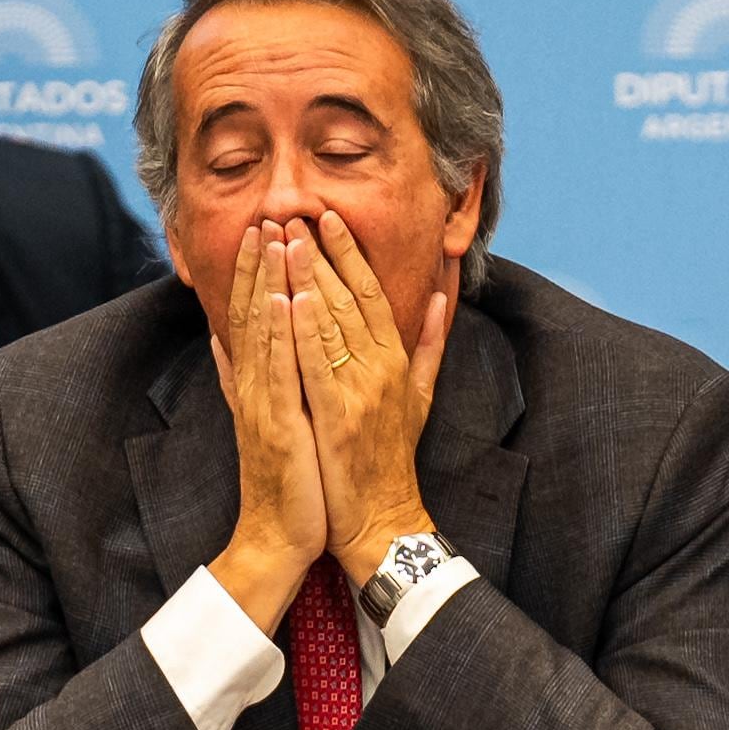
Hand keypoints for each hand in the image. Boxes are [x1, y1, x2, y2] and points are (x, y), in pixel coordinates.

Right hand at [206, 219, 327, 629]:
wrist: (277, 540)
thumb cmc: (284, 483)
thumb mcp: (263, 422)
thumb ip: (242, 379)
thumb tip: (222, 340)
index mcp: (254, 385)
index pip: (251, 317)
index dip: (253, 272)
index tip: (261, 228)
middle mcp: (252, 389)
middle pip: (251, 315)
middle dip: (257, 264)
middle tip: (264, 215)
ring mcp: (261, 406)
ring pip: (261, 333)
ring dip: (265, 283)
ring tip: (272, 238)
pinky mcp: (276, 427)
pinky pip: (277, 372)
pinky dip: (277, 334)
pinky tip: (281, 300)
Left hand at [284, 210, 450, 586]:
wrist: (382, 519)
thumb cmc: (393, 459)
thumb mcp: (421, 395)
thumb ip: (433, 342)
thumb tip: (443, 294)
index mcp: (397, 360)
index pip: (374, 293)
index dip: (350, 253)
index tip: (328, 218)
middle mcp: (383, 368)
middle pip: (350, 298)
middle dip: (322, 252)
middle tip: (297, 210)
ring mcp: (362, 392)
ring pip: (333, 323)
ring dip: (308, 278)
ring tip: (284, 239)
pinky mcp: (338, 417)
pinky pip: (318, 366)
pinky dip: (304, 331)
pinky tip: (287, 299)